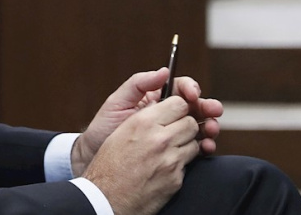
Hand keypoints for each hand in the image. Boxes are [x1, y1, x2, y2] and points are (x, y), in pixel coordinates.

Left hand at [71, 69, 222, 175]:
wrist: (95, 156)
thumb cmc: (105, 127)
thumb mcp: (117, 101)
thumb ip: (139, 83)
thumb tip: (164, 70)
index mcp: (156, 99)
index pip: (180, 88)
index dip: (190, 89)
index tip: (193, 94)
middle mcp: (167, 115)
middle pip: (195, 107)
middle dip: (207, 106)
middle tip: (213, 111)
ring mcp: (171, 134)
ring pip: (198, 126)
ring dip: (210, 125)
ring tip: (211, 130)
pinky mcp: (173, 152)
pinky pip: (194, 147)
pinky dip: (204, 146)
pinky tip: (206, 147)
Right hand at [82, 96, 199, 214]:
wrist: (105, 197)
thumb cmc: (108, 165)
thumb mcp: (121, 131)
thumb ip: (145, 116)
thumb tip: (161, 106)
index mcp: (144, 122)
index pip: (179, 103)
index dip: (179, 107)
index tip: (175, 112)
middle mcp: (160, 139)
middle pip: (190, 123)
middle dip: (185, 126)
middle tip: (174, 131)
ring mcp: (170, 160)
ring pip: (194, 144)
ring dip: (185, 145)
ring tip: (169, 150)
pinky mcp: (176, 179)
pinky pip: (188, 165)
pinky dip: (180, 165)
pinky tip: (165, 167)